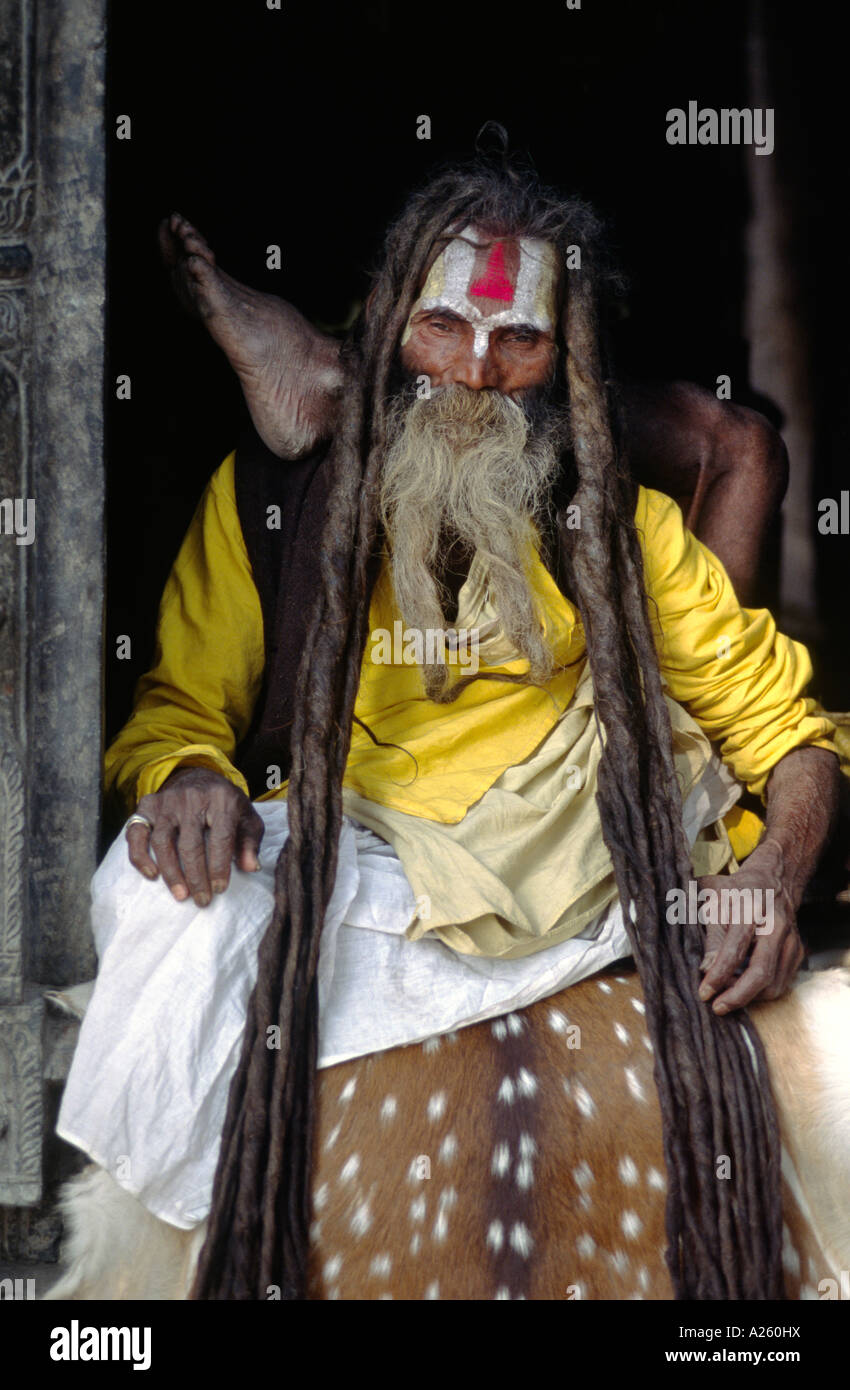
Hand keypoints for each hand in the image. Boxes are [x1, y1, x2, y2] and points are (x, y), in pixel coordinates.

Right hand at [125, 767, 263, 906]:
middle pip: (190, 844)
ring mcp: (166, 801)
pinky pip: (136, 833)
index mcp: (222, 799)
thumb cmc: (225, 805)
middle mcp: (192, 798)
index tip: (220, 889)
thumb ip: (250, 843)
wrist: (197, 777)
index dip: (219, 867)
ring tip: (181, 895)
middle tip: (202, 900)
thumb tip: (250, 867)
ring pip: (163, 841)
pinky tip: (152, 875)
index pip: (220, 838)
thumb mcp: (246, 818)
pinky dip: (140, 856)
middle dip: (196, 877)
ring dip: (171, 873)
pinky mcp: (147, 805)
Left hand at [695, 843, 803, 1014]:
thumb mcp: (716, 904)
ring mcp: (791, 939)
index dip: (718, 975)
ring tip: (727, 995)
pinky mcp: (798, 951)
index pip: (734, 949)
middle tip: (718, 1007)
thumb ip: (713, 938)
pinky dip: (763, 991)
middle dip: (738, 996)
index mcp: (751, 908)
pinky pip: (782, 981)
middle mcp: (775, 925)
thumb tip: (706, 970)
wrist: (774, 879)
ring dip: (749, 996)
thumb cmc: (738, 891)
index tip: (704, 993)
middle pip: (761, 972)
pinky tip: (744, 987)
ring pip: (774, 982)